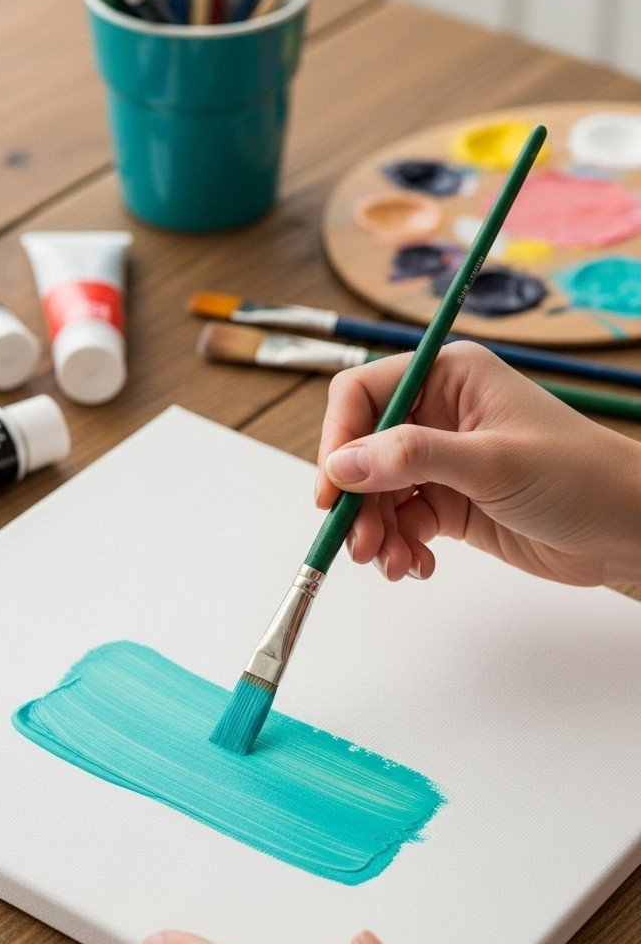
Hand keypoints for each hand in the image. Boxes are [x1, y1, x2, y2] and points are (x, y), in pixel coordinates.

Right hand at [316, 342, 640, 585]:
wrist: (627, 528)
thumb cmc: (579, 476)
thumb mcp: (492, 462)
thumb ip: (413, 458)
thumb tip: (343, 464)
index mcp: (449, 377)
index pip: (363, 394)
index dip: (338, 440)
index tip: (332, 489)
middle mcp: (439, 414)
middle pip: (363, 451)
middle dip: (357, 501)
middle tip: (362, 545)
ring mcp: (444, 462)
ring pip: (378, 494)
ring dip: (375, 532)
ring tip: (394, 563)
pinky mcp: (452, 504)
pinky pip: (402, 524)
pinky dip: (400, 548)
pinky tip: (417, 566)